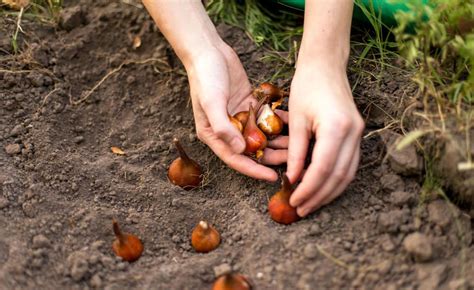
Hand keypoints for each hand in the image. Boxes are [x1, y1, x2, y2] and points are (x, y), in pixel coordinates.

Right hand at [186, 43, 286, 181]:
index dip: (254, 170)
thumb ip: (223, 127)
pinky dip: (278, 121)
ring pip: (262, 135)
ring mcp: (239, 118)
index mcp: (214, 135)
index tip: (272, 177)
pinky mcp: (249, 106)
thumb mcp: (211, 102)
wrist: (208, 51)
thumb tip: (240, 149)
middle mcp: (227, 130)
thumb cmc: (205, 78)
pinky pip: (266, 118)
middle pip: (252, 150)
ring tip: (298, 144)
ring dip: (278, 141)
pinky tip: (294, 124)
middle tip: (293, 161)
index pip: (236, 159)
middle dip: (272, 157)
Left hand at [286, 61, 363, 216]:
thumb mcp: (295, 120)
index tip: (294, 200)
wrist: (326, 65)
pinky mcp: (358, 133)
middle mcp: (353, 132)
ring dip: (330, 191)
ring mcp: (359, 133)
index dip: (308, 188)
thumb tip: (293, 179)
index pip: (323, 168)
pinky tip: (323, 188)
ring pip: (348, 173)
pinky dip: (336, 179)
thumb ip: (296, 151)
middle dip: (319, 196)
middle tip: (301, 209)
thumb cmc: (306, 86)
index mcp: (336, 127)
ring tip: (311, 204)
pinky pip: (350, 164)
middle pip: (339, 175)